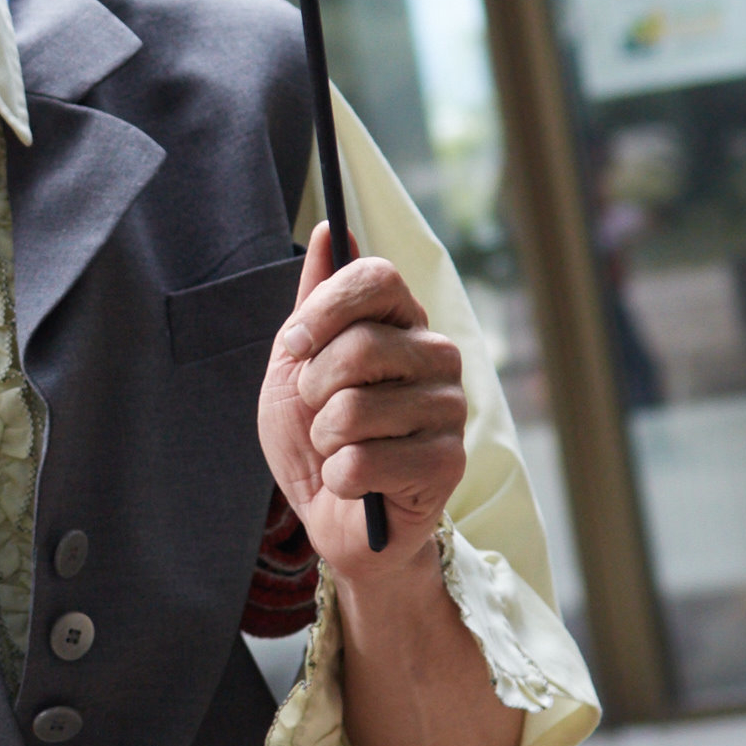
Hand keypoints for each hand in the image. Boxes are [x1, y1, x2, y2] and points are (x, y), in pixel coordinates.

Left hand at [257, 227, 467, 579]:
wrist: (332, 514)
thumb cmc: (316, 437)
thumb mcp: (296, 365)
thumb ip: (313, 303)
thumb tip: (327, 231)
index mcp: (402, 323)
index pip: (377, 277)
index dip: (325, 309)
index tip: (296, 345)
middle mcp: (436, 356)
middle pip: (361, 345)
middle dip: (315, 388)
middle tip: (319, 412)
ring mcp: (449, 409)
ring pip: (356, 410)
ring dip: (325, 440)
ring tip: (339, 450)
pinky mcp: (448, 463)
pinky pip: (363, 462)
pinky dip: (340, 478)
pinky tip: (356, 483)